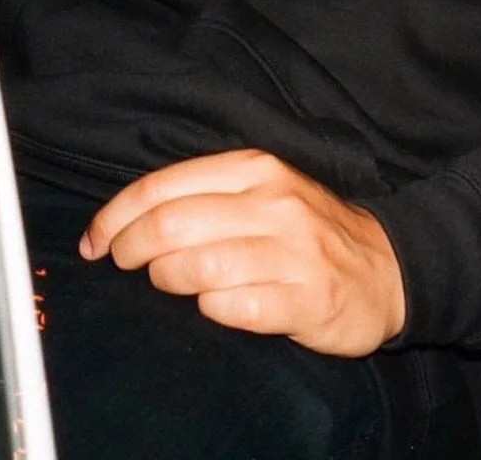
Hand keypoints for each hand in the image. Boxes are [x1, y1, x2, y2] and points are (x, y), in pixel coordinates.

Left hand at [78, 150, 405, 356]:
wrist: (387, 266)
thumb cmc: (308, 231)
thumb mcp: (264, 191)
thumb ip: (205, 196)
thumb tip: (127, 219)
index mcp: (257, 169)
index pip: (163, 186)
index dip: (114, 216)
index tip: (93, 242)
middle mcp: (274, 203)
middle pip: (170, 227)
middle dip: (129, 252)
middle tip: (124, 265)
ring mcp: (293, 252)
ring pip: (195, 270)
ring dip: (167, 282)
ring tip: (171, 285)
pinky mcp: (306, 299)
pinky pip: (232, 310)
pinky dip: (212, 311)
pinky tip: (218, 307)